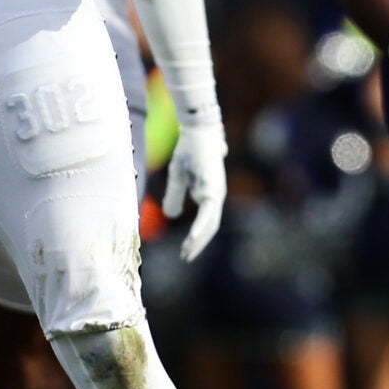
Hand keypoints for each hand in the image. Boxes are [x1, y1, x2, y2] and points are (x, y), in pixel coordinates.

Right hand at [164, 116, 227, 259]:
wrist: (198, 130)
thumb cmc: (190, 150)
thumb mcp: (178, 175)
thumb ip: (176, 195)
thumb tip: (172, 215)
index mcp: (209, 194)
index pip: (206, 223)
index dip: (197, 239)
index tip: (186, 253)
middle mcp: (215, 195)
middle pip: (210, 227)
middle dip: (198, 244)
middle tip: (185, 258)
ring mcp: (216, 191)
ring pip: (211, 222)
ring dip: (199, 239)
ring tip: (187, 253)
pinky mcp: (213, 187)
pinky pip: (208, 211)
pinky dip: (201, 226)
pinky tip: (193, 236)